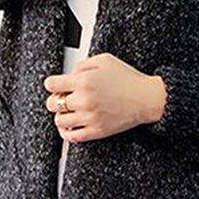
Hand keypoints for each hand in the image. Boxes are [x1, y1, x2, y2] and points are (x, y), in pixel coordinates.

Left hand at [44, 53, 166, 142]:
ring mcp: (89, 118)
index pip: (51, 84)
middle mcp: (84, 100)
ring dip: (61, 116)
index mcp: (84, 81)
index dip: (52, 84)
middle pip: (52, 104)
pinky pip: (72, 137)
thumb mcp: (104, 60)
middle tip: (63, 98)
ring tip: (69, 112)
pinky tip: (70, 127)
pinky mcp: (96, 131)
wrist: (146, 99)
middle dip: (55, 100)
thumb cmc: (129, 79)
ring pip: (60, 121)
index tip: (55, 85)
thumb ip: (83, 65)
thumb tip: (70, 75)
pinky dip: (66, 132)